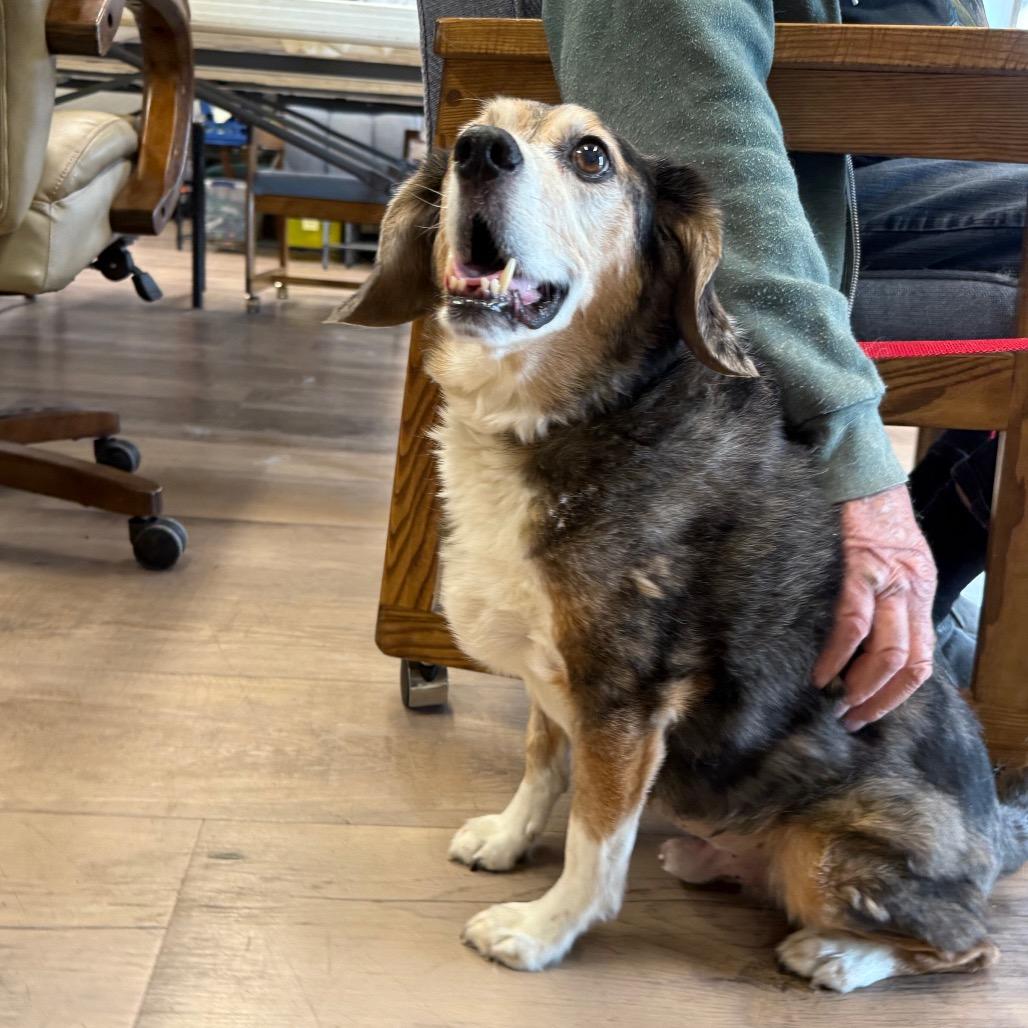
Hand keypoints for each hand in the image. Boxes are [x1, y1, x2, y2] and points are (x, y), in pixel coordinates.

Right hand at [813, 484, 936, 730]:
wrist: (856, 468)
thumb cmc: (864, 513)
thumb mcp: (891, 558)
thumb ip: (885, 596)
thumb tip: (862, 640)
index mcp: (920, 590)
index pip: (922, 658)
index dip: (896, 694)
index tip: (868, 711)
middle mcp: (912, 589)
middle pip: (910, 664)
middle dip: (880, 700)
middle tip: (849, 718)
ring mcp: (888, 580)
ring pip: (888, 652)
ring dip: (862, 687)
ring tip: (835, 703)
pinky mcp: (860, 568)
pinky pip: (853, 622)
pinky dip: (838, 655)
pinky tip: (820, 673)